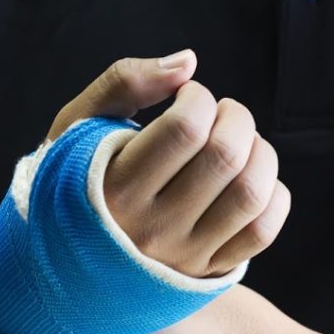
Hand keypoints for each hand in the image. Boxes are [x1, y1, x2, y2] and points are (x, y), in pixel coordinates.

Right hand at [48, 51, 290, 276]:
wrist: (61, 259)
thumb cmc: (73, 182)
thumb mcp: (76, 128)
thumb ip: (122, 83)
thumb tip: (189, 61)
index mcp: (112, 190)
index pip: (185, 127)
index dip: (198, 96)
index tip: (186, 97)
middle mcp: (148, 228)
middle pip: (225, 155)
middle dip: (235, 117)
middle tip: (218, 115)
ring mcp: (179, 255)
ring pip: (250, 192)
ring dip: (259, 153)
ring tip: (236, 145)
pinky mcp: (203, 272)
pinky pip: (262, 232)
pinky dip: (272, 195)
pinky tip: (247, 180)